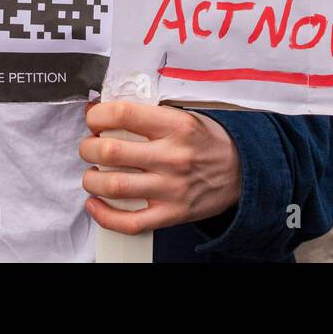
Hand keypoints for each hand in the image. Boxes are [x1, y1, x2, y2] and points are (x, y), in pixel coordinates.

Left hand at [79, 100, 240, 234]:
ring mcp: (171, 188)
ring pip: (114, 186)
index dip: (98, 116)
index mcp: (176, 126)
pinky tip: (96, 203)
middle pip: (111, 152)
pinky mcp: (171, 214)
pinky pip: (130, 222)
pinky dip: (104, 215)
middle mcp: (173, 157)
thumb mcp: (186, 115)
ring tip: (92, 174)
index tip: (94, 119)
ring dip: (91, 180)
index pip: (124, 114)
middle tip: (89, 148)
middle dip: (88, 149)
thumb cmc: (210, 142)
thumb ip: (150, 114)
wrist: (244, 172)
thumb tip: (106, 112)